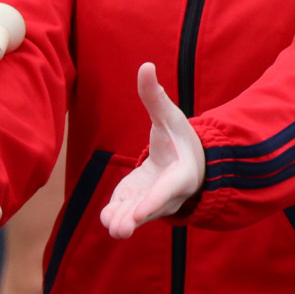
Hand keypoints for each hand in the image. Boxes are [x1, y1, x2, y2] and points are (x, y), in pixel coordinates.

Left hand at [101, 63, 204, 238]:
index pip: (168, 190)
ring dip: (122, 222)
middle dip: (135, 219)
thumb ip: (155, 96)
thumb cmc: (179, 138)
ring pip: (135, 218)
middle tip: (119, 228)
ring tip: (111, 224)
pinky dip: (115, 217)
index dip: (154, 201)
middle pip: (150, 211)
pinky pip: (125, 216)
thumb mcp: (169, 116)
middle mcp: (168, 195)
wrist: (187, 162)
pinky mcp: (136, 205)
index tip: (138, 214)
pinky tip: (107, 218)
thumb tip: (145, 65)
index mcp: (181, 174)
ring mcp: (151, 203)